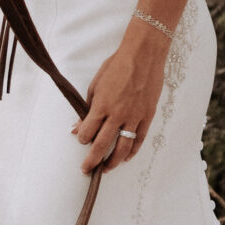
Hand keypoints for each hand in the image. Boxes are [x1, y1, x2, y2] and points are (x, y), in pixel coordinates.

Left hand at [73, 20, 169, 171]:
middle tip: (86, 169)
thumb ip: (88, 106)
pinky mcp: (147, 116)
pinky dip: (132, 151)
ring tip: (106, 169)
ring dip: (113, 162)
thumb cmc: (117, 65)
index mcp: (102, 105)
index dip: (82, 138)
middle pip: (102, 145)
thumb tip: (78, 125)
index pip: (88, 131)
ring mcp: (134, 117)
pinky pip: (139, 139)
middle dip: (92, 160)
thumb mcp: (96, 84)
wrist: (143, 55)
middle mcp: (117, 114)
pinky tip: (125, 158)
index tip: (80, 138)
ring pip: (122, 148)